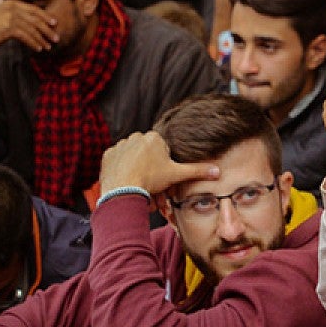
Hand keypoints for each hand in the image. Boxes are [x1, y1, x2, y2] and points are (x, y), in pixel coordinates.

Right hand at [0, 0, 58, 54]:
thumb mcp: (6, 18)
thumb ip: (20, 17)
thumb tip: (41, 23)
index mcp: (11, 3)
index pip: (33, 9)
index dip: (46, 16)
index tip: (55, 23)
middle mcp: (11, 8)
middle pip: (35, 20)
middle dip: (47, 30)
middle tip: (56, 39)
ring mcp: (9, 18)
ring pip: (32, 30)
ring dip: (42, 40)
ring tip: (48, 47)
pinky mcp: (8, 28)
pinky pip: (26, 37)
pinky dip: (34, 43)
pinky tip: (38, 49)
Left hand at [98, 131, 218, 196]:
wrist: (122, 190)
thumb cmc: (150, 180)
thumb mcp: (176, 175)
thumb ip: (197, 171)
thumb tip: (217, 171)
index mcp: (153, 138)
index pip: (164, 151)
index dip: (165, 166)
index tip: (163, 177)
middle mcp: (135, 137)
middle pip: (148, 154)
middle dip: (152, 169)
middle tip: (153, 185)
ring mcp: (120, 145)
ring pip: (133, 158)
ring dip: (138, 169)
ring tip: (140, 185)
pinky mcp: (108, 155)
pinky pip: (118, 161)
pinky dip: (123, 170)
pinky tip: (127, 180)